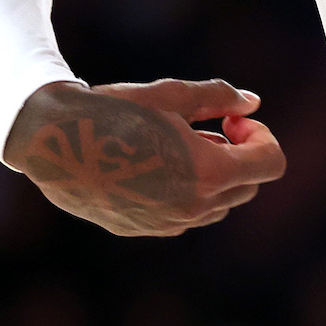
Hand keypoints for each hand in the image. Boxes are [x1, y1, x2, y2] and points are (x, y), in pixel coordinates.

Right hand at [4, 79, 287, 235]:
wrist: (54, 140)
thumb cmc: (115, 110)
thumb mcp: (173, 95)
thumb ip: (221, 98)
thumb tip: (253, 103)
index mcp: (208, 173)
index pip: (271, 163)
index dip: (261, 137)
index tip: (231, 121)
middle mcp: (193, 207)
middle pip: (249, 186)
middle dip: (240, 156)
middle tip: (212, 128)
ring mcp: (168, 224)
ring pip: (220, 205)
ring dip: (216, 175)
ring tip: (181, 144)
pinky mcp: (145, 229)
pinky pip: (188, 216)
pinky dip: (190, 192)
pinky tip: (158, 165)